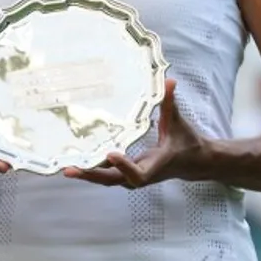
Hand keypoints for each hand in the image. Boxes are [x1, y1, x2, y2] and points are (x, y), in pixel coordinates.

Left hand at [63, 79, 207, 188]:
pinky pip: (109, 175)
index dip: (125, 167)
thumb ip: (170, 102)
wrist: (194, 163)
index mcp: (157, 163)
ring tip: (66, 167)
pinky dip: (93, 170)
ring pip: (109, 180)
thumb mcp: (179, 122)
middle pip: (115, 180)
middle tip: (69, 168)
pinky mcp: (129, 173)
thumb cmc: (187, 142)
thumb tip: (169, 80)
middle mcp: (144, 173)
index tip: (111, 154)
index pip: (140, 173)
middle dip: (93, 175)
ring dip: (88, 174)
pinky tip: (76, 162)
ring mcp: (135, 176)